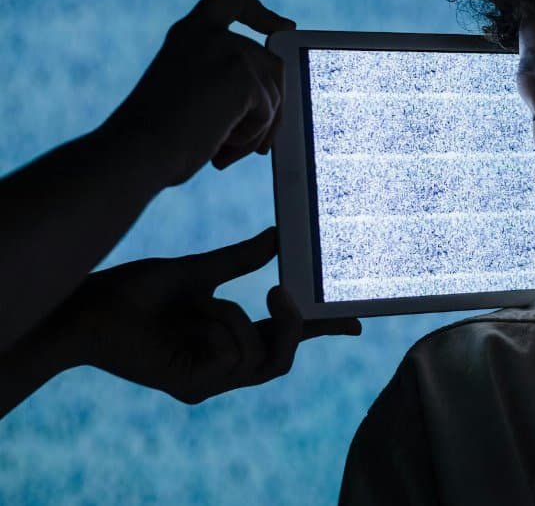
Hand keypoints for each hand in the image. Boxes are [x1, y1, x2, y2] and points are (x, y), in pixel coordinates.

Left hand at [51, 228, 359, 403]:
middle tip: (280, 292)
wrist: (88, 308)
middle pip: (283, 357)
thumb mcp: (199, 271)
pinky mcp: (195, 388)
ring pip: (262, 356)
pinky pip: (237, 358)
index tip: (356, 322)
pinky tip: (191, 322)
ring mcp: (209, 381)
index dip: (320, 330)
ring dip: (238, 321)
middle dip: (295, 326)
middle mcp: (222, 365)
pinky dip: (222, 329)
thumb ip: (241, 260)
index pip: (282, 337)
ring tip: (200, 307)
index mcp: (226, 337)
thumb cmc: (134, 291)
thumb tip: (280, 236)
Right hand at [104, 0, 294, 187]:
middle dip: (268, 107)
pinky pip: (268, 113)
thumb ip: (223, 79)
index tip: (282, 27)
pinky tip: (220, 149)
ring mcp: (231, 53)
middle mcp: (211, 35)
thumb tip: (273, 96)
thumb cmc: (155, 136)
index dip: (261, 12)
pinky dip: (250, 138)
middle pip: (270, 63)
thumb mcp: (189, 91)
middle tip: (250, 143)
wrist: (135, 151)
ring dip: (256, 128)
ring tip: (223, 149)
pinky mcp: (244, 78)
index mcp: (190, 33)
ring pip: (273, 93)